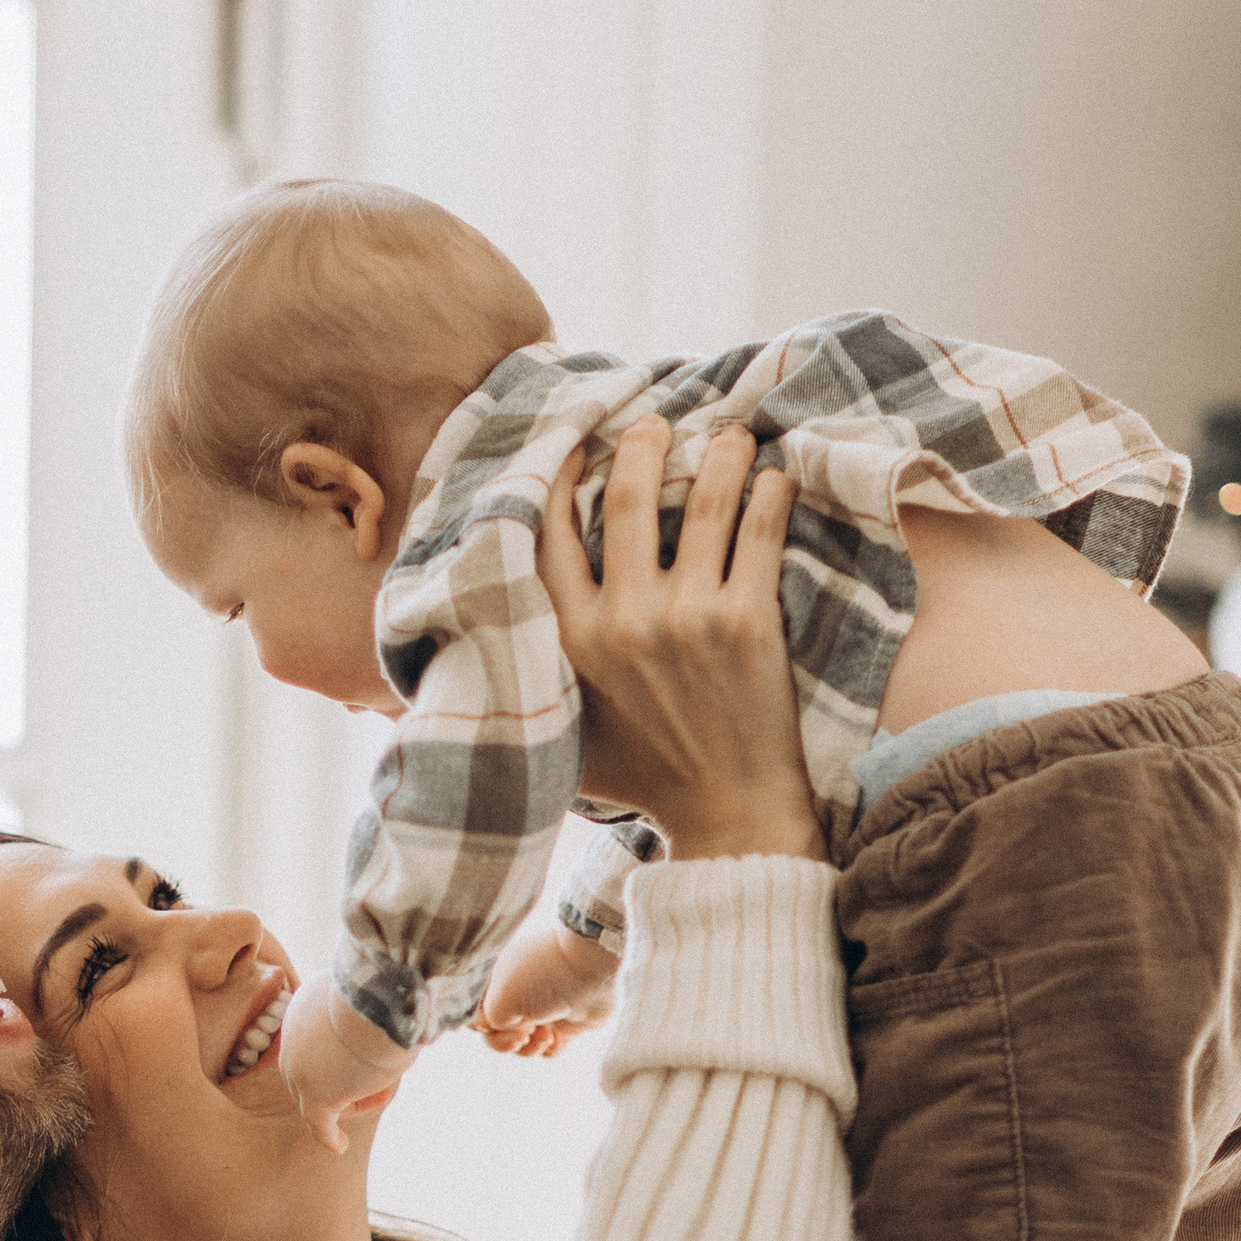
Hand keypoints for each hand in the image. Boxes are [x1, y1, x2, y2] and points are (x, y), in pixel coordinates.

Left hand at [277, 977, 413, 1152]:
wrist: (379, 995)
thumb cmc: (389, 986)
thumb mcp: (378, 987)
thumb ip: (378, 1002)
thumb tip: (409, 1008)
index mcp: (303, 1005)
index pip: (315, 1037)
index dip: (342, 1050)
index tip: (366, 1053)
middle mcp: (292, 1037)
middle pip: (313, 1068)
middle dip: (346, 1074)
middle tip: (381, 1073)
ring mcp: (299, 1069)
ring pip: (320, 1093)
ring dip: (353, 1096)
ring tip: (384, 1090)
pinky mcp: (316, 1096)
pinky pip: (318, 1122)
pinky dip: (327, 1134)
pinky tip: (338, 1146)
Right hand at [476, 919, 619, 1054]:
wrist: (589, 967)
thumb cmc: (540, 977)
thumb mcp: (498, 1000)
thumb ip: (487, 1021)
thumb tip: (500, 1030)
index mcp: (497, 981)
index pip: (476, 1012)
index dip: (480, 1026)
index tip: (490, 1026)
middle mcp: (518, 994)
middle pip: (497, 1032)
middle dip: (505, 1041)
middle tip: (523, 1034)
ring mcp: (543, 1009)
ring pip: (522, 1043)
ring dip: (529, 1047)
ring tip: (545, 1035)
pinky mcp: (567, 1023)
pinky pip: (550, 1048)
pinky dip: (550, 1049)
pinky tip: (555, 1038)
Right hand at [539, 422, 822, 863]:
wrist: (727, 816)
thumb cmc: (646, 780)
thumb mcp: (565, 734)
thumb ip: (530, 686)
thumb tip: (465, 668)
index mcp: (572, 640)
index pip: (551, 533)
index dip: (564, 475)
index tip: (582, 444)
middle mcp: (624, 620)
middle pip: (626, 496)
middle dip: (643, 443)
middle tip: (659, 425)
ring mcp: (688, 617)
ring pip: (703, 501)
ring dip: (718, 453)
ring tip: (730, 436)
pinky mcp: (747, 622)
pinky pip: (760, 530)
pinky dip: (769, 492)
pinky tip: (775, 477)